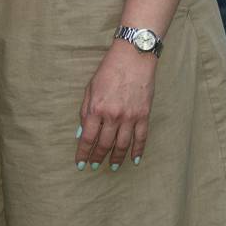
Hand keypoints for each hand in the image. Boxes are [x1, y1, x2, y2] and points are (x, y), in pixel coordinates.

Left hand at [77, 42, 156, 167]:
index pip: (88, 138)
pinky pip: (141, 138)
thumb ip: (85, 112)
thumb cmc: (108, 71)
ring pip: (122, 145)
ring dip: (116, 158)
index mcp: (96, 109)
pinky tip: (134, 160)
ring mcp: (130, 117)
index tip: (80, 163)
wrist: (133, 58)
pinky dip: (138, 150)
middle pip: (104, 144)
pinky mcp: (144, 115)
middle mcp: (113, 116)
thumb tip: (82, 132)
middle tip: (94, 166)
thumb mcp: (90, 89)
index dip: (83, 152)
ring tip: (112, 167)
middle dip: (98, 157)